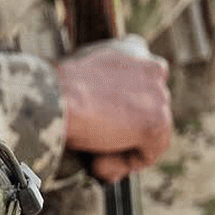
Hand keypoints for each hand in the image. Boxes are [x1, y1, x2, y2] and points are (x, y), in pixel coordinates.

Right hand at [60, 35, 171, 180]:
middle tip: (96, 144)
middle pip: (148, 111)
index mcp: (134, 49)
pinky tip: (97, 162)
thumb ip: (105, 81)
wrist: (55, 97)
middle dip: (127, 131)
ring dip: (121, 150)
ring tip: (92, 156)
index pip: (146, 78)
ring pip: (148, 135)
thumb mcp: (83, 70)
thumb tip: (108, 108)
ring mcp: (159, 96)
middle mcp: (152, 68)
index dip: (130, 105)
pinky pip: (146, 155)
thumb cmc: (58, 87)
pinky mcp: (157, 122)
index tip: (108, 120)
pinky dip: (122, 164)